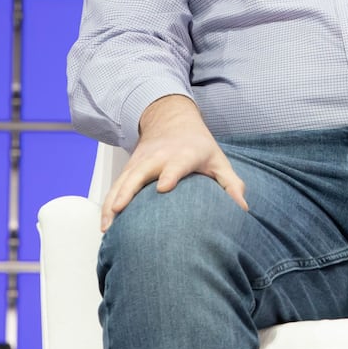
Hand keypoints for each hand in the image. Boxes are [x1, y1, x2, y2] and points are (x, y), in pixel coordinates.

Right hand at [100, 95, 248, 231]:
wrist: (172, 121)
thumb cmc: (199, 147)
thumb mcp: (218, 160)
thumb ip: (231, 184)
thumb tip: (243, 209)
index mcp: (184, 154)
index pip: (176, 163)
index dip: (170, 174)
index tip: (163, 188)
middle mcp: (159, 156)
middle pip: (140, 172)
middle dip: (129, 190)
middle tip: (120, 209)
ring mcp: (141, 161)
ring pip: (123, 181)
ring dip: (112, 201)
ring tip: (106, 227)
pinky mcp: (130, 167)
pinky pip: (116, 186)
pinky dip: (108, 203)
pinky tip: (104, 225)